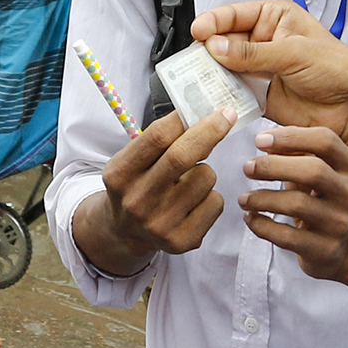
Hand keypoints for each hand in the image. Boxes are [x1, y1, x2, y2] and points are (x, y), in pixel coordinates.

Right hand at [95, 105, 240, 258]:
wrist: (125, 232)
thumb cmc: (136, 184)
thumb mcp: (133, 160)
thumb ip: (160, 140)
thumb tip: (202, 115)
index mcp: (119, 174)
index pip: (157, 137)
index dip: (186, 117)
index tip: (209, 106)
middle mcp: (137, 201)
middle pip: (182, 156)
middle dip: (210, 131)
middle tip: (227, 116)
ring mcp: (159, 224)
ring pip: (206, 177)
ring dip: (205, 171)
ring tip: (187, 181)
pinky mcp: (181, 240)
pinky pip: (215, 201)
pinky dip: (210, 196)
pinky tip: (192, 202)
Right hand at [189, 0, 347, 139]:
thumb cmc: (337, 69)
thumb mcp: (294, 53)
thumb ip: (253, 52)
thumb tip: (217, 47)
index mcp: (275, 18)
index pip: (236, 15)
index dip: (215, 22)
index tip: (199, 32)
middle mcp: (264, 41)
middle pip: (224, 42)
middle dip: (209, 51)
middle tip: (194, 60)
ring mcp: (260, 69)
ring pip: (225, 68)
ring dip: (212, 74)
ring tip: (198, 80)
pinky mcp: (258, 95)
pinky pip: (233, 93)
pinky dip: (222, 96)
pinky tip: (213, 98)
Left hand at [239, 124, 347, 302]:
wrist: (347, 249)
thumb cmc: (323, 202)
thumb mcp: (320, 175)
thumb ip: (298, 155)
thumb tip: (264, 141)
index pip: (326, 141)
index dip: (291, 137)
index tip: (260, 140)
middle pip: (313, 170)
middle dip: (273, 166)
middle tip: (247, 167)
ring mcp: (339, 224)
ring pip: (297, 204)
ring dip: (262, 198)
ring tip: (243, 198)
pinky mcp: (324, 249)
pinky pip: (286, 236)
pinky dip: (262, 226)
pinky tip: (250, 218)